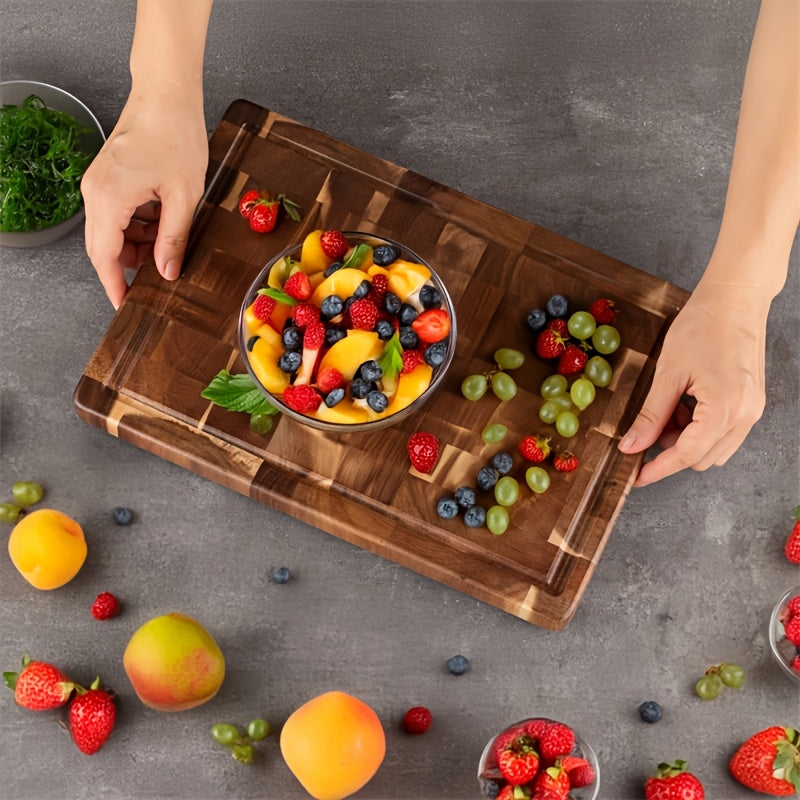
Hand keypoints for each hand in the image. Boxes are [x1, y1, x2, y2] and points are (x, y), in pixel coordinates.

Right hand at [81, 91, 207, 307]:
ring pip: (110, 231)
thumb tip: (167, 272)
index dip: (115, 285)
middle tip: (158, 278)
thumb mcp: (184, 196)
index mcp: (108, 199)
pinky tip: (161, 223)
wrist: (166, 93)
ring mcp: (98, 183)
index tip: (126, 305)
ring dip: (136, 245)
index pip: (104, 257)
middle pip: (103, 247)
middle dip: (129, 266)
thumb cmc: (175, 133)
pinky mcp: (108, 176)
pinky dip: (136, 226)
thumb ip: (173, 238)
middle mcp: (95, 192)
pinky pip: (116, 214)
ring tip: (168, 245)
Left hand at [618, 278, 767, 485]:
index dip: (657, 468)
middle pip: (701, 457)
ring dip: (686, 438)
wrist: (735, 299)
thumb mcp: (668, 373)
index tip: (636, 476)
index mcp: (725, 409)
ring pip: (714, 448)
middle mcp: (745, 415)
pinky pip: (724, 431)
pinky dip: (700, 427)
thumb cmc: (702, 327)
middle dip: (670, 449)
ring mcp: (752, 410)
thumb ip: (651, 415)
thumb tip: (632, 445)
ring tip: (668, 407)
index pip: (686, 455)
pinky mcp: (752, 402)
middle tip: (648, 426)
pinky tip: (685, 403)